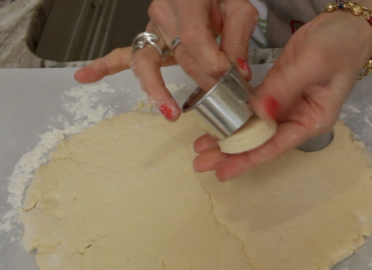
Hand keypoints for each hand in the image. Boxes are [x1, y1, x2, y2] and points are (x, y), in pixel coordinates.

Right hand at [75, 0, 258, 119]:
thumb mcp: (239, 8)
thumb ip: (237, 38)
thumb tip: (236, 71)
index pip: (193, 36)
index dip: (210, 59)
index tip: (227, 73)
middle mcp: (164, 12)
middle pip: (179, 55)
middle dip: (202, 79)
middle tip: (221, 91)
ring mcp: (152, 27)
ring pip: (148, 62)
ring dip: (158, 89)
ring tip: (169, 111)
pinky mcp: (148, 40)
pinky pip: (122, 54)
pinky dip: (104, 66)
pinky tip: (85, 76)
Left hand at [192, 11, 371, 180]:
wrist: (345, 25)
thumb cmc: (340, 46)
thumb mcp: (314, 63)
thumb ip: (285, 88)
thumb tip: (259, 111)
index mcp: (311, 120)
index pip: (276, 145)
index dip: (248, 159)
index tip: (224, 171)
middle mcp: (297, 118)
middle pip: (261, 141)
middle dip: (231, 152)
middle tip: (201, 163)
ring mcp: (285, 105)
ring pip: (253, 125)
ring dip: (229, 134)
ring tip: (201, 146)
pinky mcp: (276, 90)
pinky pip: (252, 106)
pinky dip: (235, 113)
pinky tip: (217, 119)